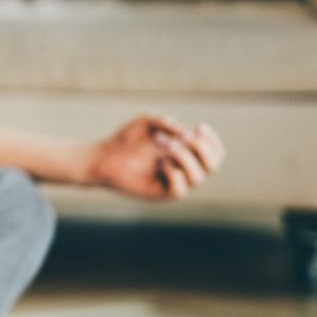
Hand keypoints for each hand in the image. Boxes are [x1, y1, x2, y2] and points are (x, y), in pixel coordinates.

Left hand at [88, 114, 225, 200]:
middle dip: (203, 148)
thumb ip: (167, 122)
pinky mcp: (160, 195)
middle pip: (213, 165)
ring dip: (186, 157)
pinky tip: (161, 163)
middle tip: (185, 137)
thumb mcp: (147, 121)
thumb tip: (185, 135)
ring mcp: (173, 183)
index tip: (199, 127)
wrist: (102, 157)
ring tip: (166, 145)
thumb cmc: (125, 139)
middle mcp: (183, 170)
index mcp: (185, 154)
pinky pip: (180, 190)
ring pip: (199, 177)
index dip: (213, 140)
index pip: (214, 153)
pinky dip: (175, 173)